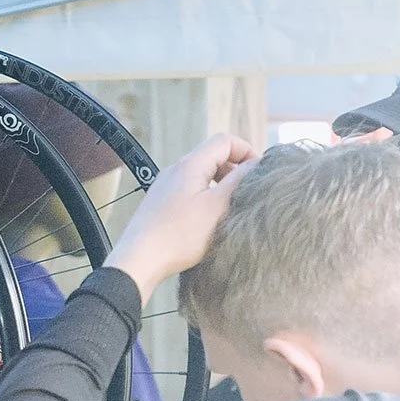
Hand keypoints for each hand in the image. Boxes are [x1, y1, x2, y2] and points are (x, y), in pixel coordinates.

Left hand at [104, 132, 257, 300]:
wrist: (139, 260)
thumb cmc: (179, 235)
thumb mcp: (218, 206)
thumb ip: (239, 180)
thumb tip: (256, 163)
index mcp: (190, 164)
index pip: (224, 141)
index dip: (247, 151)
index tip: (260, 173)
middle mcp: (175, 170)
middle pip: (212, 157)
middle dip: (235, 170)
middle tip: (248, 193)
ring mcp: (164, 186)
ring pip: (201, 176)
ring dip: (220, 186)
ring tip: (231, 208)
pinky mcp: (160, 204)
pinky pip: (188, 191)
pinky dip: (205, 198)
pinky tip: (209, 220)